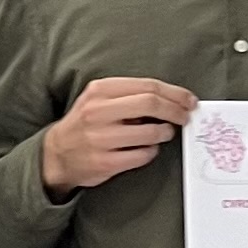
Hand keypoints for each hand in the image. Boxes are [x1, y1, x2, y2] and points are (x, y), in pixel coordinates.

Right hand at [39, 77, 194, 195]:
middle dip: (176, 111)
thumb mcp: (99, 99)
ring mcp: (100, 138)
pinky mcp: (105, 162)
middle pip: (151, 104)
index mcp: (100, 91)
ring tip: (164, 133)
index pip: (148, 86)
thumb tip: (172, 98)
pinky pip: (143, 155)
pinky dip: (152, 151)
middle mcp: (98, 112)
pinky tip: (147, 148)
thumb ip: (129, 95)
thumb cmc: (86, 123)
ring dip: (165, 133)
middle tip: (186, 117)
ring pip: (150, 132)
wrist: (57, 154)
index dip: (175, 93)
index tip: (189, 100)